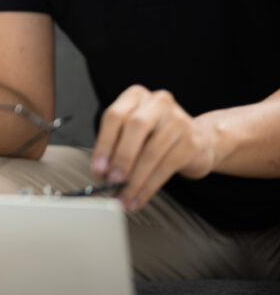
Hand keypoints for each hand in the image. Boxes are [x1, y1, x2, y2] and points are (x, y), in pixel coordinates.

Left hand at [92, 85, 217, 210]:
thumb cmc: (155, 136)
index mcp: (136, 96)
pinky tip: (138, 198)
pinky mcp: (192, 142)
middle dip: (121, 157)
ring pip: (151, 152)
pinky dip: (148, 187)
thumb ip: (114, 147)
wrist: (198, 140)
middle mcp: (158, 102)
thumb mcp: (132, 134)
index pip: (114, 116)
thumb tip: (101, 172)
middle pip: (135, 127)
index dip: (104, 144)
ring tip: (123, 196)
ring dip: (134, 180)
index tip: (98, 168)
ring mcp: (178, 120)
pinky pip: (166, 168)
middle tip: (111, 180)